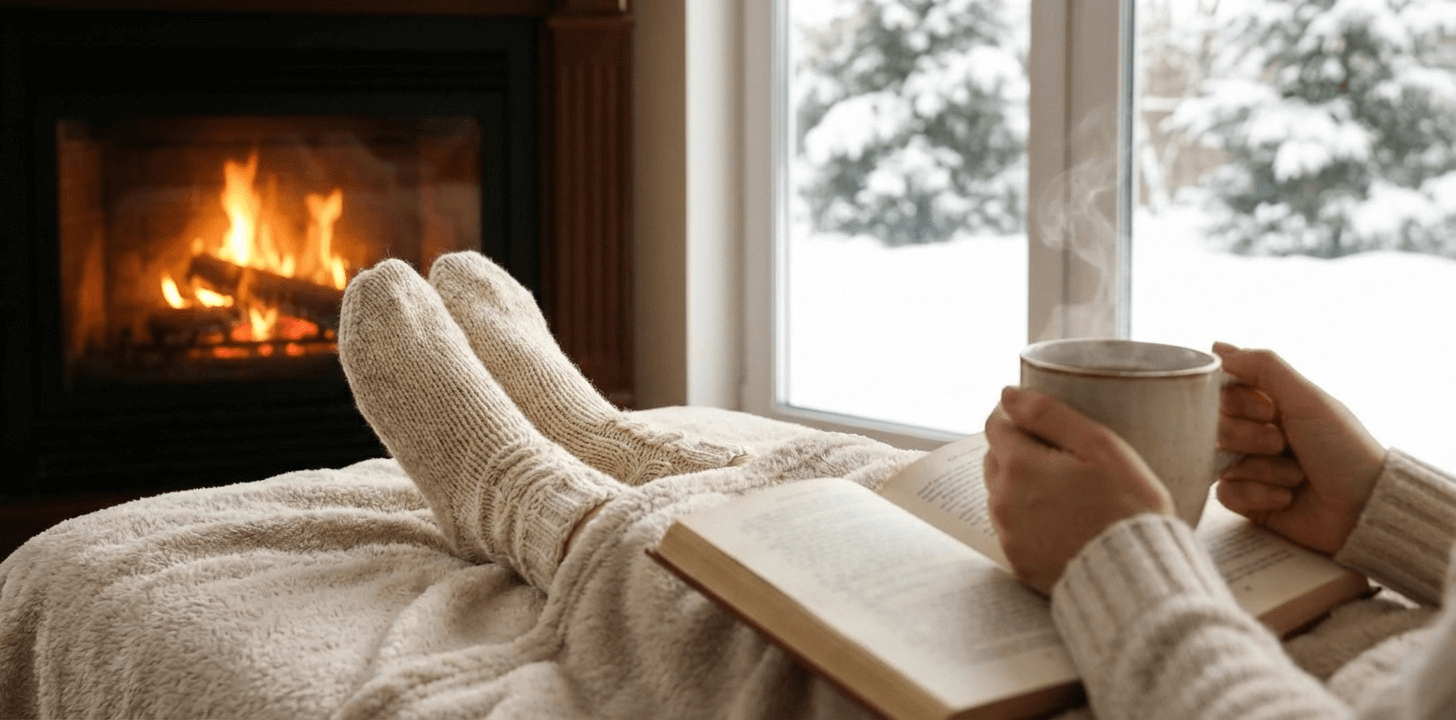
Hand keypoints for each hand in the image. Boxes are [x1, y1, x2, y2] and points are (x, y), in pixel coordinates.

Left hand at [983, 386, 1174, 593]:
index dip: (1018, 417)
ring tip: (1066, 493)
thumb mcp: (1101, 446)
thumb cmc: (1129, 508)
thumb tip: (1008, 394)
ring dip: (1022, 486)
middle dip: (1019, 451)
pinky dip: (1028, 520)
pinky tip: (1062, 522)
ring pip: (1001, 494)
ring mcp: (1008, 535)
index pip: (996, 425)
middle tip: (1063, 459)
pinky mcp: (1018, 563)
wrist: (1138, 578)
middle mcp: (1003, 501)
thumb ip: (1049, 414)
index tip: (1043, 423)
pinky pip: (1012, 529)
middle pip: (995, 459)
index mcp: (1020, 466)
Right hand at [1213, 342, 1385, 554]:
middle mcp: (1258, 434)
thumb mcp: (1306, 397)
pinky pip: (1225, 494)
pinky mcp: (1250, 501)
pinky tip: (1286, 497)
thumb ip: (1262, 365)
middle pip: (1216, 428)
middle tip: (1282, 444)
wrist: (1365, 505)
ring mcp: (1252, 468)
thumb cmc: (1343, 447)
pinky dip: (1257, 494)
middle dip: (1250, 438)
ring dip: (1262, 469)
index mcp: (1271, 406)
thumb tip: (1217, 347)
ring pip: (1220, 462)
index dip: (1238, 402)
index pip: (1222, 394)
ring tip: (1295, 476)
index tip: (1268, 409)